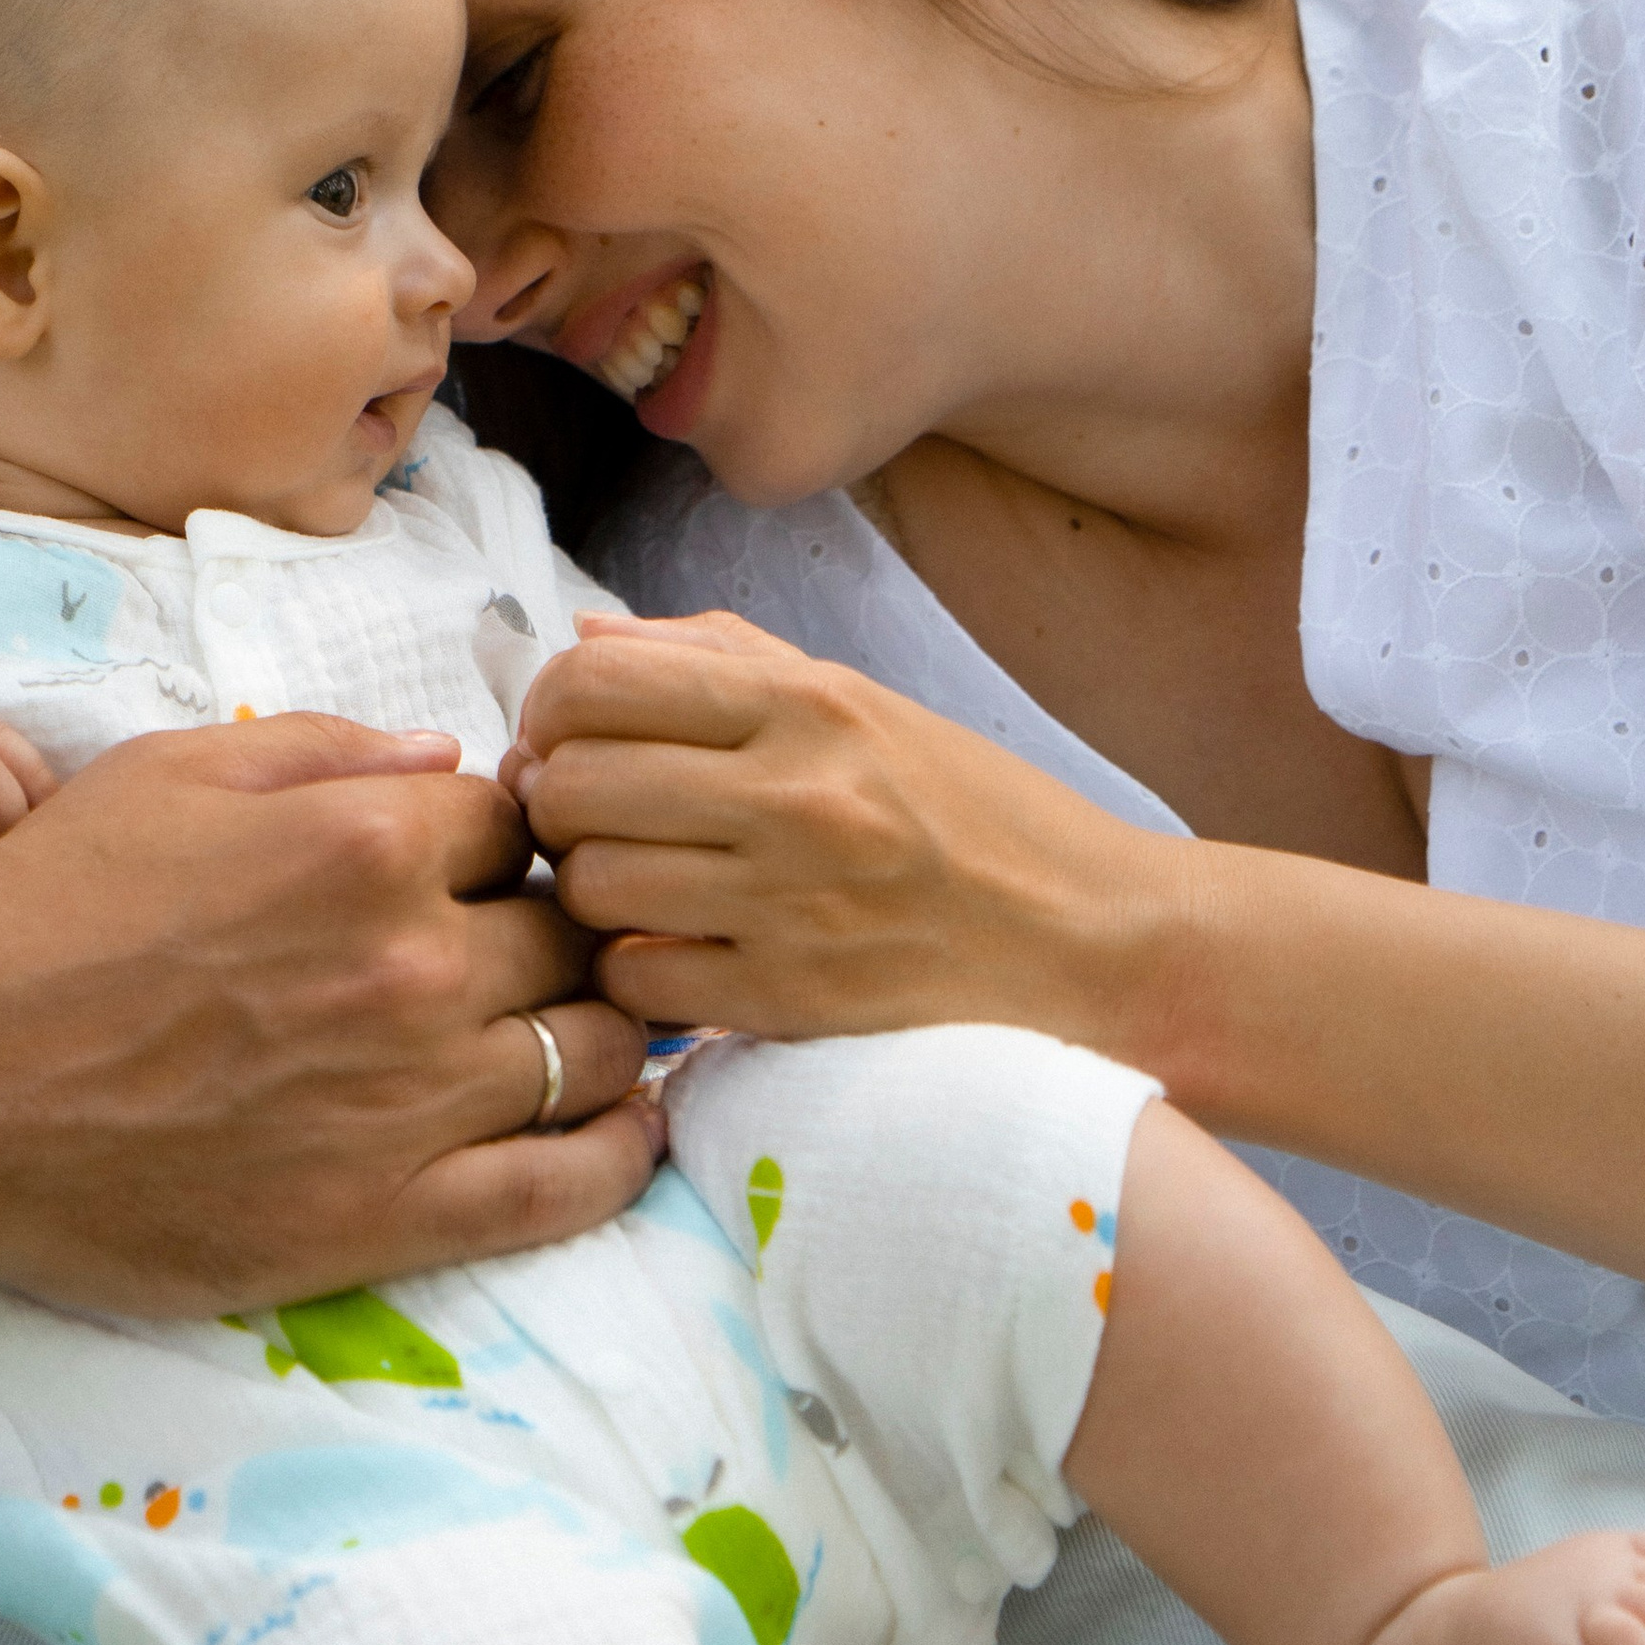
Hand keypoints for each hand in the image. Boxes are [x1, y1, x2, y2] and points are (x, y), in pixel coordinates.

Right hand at [0, 712, 657, 1312]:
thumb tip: (454, 756)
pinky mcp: (381, 1221)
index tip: (475, 865)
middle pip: (568, 933)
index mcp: (369, 841)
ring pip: (589, 1048)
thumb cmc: (41, 910)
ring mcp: (407, 1101)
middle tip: (520, 945)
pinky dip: (622, 1153)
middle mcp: (411, 966)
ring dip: (597, 1027)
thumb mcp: (176, 770)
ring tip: (577, 1023)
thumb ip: (331, 750)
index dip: (501, 840)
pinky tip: (632, 1125)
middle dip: (555, 927)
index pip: (518, 824)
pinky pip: (564, 1189)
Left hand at [510, 613, 1177, 1044]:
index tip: (571, 737)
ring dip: (592, 891)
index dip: (551, 711)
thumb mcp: (861, 702)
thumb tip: (584, 643)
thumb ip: (719, 659)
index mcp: (809, 702)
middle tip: (592, 818)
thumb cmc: (973, 813)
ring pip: (591, 887)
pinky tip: (680, 952)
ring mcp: (793, 903)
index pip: (595, 683)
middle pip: (572, 784)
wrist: (1092, 939)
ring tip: (640, 886)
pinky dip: (637, 972)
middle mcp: (796, 793)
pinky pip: (638, 982)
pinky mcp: (794, 1001)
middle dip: (558, 803)